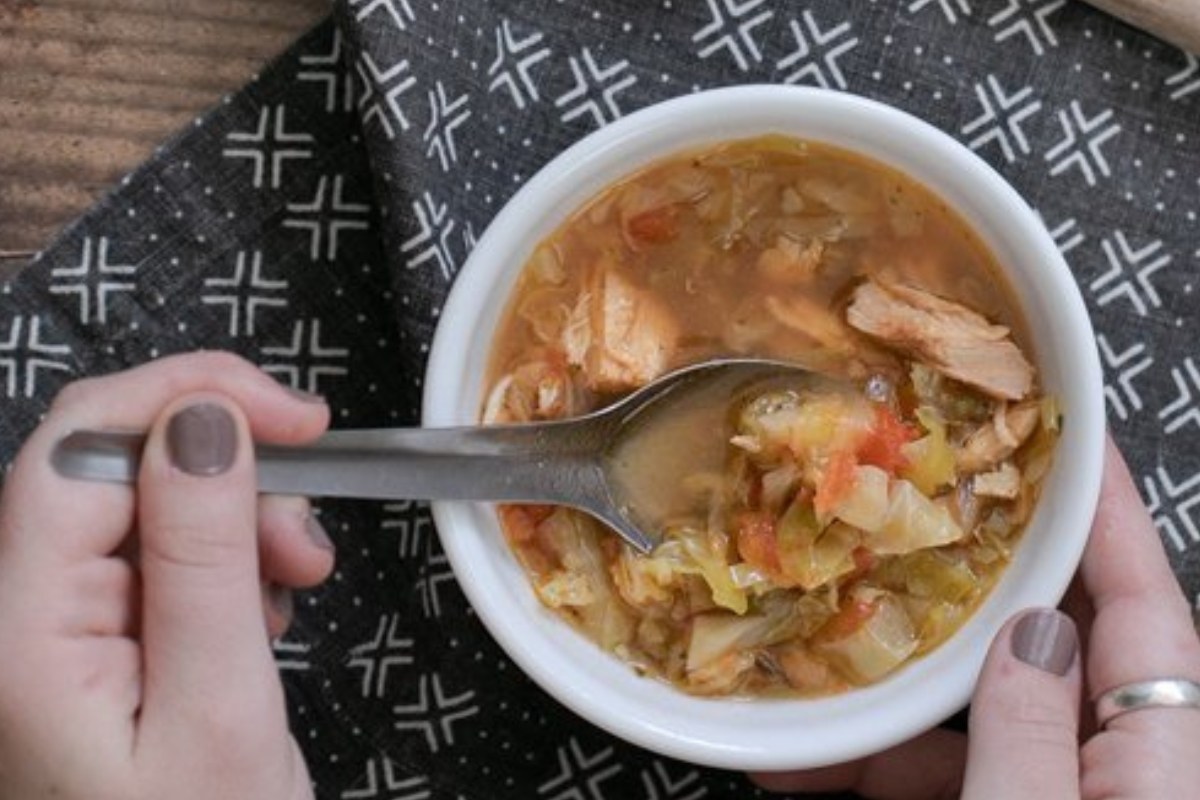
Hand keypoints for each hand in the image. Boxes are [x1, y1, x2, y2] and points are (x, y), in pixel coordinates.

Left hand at [0, 352, 334, 799]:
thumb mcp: (220, 709)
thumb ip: (202, 557)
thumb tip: (205, 418)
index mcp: (20, 634)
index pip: (77, 449)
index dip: (188, 401)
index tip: (298, 420)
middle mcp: (15, 618)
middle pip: (106, 465)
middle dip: (223, 462)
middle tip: (309, 518)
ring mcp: (51, 630)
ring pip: (141, 504)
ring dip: (235, 515)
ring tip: (299, 578)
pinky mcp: (93, 641)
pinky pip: (157, 554)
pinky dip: (225, 556)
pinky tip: (263, 604)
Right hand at [752, 434, 1199, 798]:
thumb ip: (1030, 730)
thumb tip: (1028, 631)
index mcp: (1158, 751)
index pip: (1138, 597)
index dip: (1102, 505)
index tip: (1065, 432)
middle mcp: (1117, 763)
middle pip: (1044, 635)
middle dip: (961, 579)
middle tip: (900, 516)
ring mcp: (1058, 790)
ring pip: (977, 705)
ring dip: (890, 688)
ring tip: (804, 669)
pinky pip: (946, 764)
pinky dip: (877, 757)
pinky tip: (804, 762)